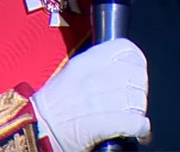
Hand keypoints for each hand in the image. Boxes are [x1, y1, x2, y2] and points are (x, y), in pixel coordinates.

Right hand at [31, 38, 149, 151]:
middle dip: (139, 88)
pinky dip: (141, 128)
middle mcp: (96, 77)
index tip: (137, 70)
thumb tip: (122, 67)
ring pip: (139, 100)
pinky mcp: (105, 124)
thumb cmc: (54, 103)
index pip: (126, 49)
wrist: (37, 128)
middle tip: (134, 98)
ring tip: (132, 115)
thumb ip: (97, 65)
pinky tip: (138, 131)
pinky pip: (136, 122)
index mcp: (88, 61)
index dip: (137, 60)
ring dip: (139, 110)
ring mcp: (102, 100)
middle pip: (137, 75)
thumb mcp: (73, 71)